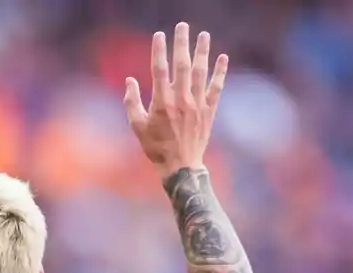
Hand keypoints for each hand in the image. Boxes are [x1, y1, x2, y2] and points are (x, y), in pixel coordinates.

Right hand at [123, 22, 227, 183]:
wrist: (181, 166)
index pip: (160, 70)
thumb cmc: (156, 147)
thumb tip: (130, 80)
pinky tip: (223, 57)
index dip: (159, 51)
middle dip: (182, 44)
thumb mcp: (137, 127)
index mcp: (161, 102)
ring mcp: (197, 104)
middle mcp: (180, 100)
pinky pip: (216, 88)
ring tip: (203, 35)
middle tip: (182, 26)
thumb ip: (132, 102)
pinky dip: (220, 72)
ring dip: (202, 52)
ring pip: (200, 72)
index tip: (159, 35)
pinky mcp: (209, 111)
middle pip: (181, 65)